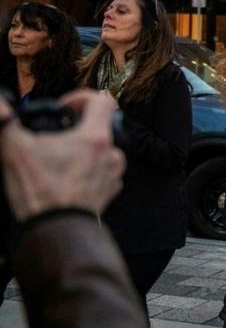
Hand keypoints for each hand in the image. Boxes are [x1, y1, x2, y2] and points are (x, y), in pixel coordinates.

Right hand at [0, 90, 125, 220]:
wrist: (55, 230)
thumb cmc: (41, 191)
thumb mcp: (15, 149)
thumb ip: (7, 122)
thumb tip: (1, 107)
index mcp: (95, 138)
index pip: (102, 101)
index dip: (81, 97)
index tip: (65, 107)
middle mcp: (112, 154)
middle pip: (100, 127)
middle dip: (77, 129)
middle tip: (55, 137)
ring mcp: (113, 175)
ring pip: (101, 151)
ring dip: (82, 151)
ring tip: (58, 160)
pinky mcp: (109, 192)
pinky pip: (101, 173)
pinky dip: (86, 170)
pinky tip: (65, 178)